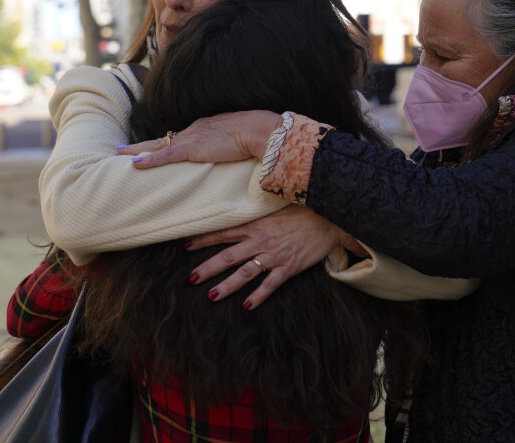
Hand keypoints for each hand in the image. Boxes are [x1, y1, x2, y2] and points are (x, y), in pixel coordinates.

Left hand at [116, 110, 281, 168]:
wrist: (256, 130)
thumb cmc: (253, 135)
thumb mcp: (236, 140)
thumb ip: (228, 145)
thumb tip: (229, 151)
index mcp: (202, 129)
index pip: (177, 138)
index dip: (161, 144)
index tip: (149, 147)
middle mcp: (192, 131)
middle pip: (161, 139)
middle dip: (140, 145)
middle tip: (119, 149)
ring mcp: (191, 139)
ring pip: (157, 145)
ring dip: (136, 151)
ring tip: (118, 154)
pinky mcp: (192, 148)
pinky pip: (165, 155)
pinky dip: (149, 160)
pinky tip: (134, 163)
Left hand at [186, 205, 356, 309]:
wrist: (329, 219)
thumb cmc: (303, 212)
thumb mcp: (275, 209)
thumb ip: (256, 215)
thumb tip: (239, 218)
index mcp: (256, 225)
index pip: (224, 232)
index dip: (204, 239)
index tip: (185, 245)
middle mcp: (261, 241)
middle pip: (228, 256)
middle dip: (208, 268)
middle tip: (190, 279)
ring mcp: (274, 255)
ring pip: (245, 273)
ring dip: (227, 286)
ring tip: (211, 296)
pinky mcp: (288, 267)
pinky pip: (270, 284)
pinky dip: (258, 296)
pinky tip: (247, 306)